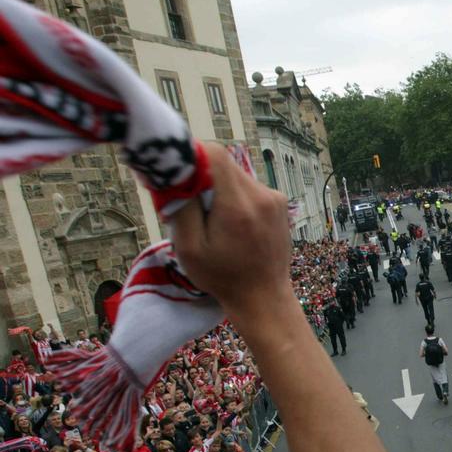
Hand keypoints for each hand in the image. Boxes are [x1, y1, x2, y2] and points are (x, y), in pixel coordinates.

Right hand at [172, 144, 293, 325]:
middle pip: (223, 163)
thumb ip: (181, 205)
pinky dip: (233, 197)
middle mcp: (262, 195)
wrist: (264, 297)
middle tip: (190, 205)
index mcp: (238, 205)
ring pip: (235, 175)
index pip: (213, 153)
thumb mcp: (189, 247)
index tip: (176, 177)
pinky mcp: (279, 204)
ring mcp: (275, 198)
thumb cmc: (222, 277)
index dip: (190, 157)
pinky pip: (248, 187)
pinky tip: (231, 224)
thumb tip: (172, 170)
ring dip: (218, 189)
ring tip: (213, 221)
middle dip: (201, 177)